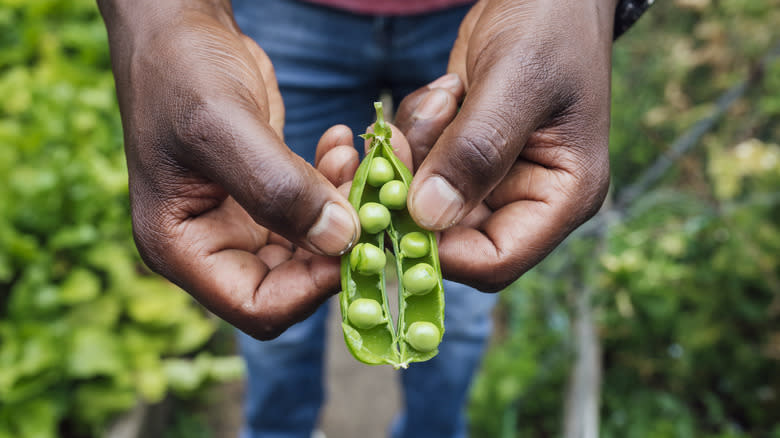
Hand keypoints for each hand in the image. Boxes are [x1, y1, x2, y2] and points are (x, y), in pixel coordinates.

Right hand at [98, 0, 358, 338]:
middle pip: (293, 283)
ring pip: (312, 246)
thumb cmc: (181, 71)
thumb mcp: (223, 125)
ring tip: (358, 161)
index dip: (313, 287)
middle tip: (373, 201)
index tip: (360, 244)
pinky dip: (336, 184)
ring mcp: (241, 222)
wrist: (178, 28)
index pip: (257, 306)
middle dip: (339, 246)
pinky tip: (341, 147)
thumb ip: (278, 188)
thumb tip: (343, 241)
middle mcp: (212, 246)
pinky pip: (315, 210)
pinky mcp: (266, 196)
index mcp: (182, 248)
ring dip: (345, 210)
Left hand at [400, 0, 615, 290]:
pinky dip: (414, 133)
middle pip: (449, 233)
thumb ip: (475, 151)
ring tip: (446, 95)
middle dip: (414, 188)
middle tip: (397, 141)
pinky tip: (445, 92)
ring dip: (416, 150)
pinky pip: (418, 164)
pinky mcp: (464, 154)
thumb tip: (428, 217)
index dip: (440, 249)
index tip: (394, 209)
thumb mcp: (515, 82)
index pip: (495, 260)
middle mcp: (527, 198)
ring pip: (423, 198)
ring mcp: (492, 177)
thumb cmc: (549, 25)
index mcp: (562, 196)